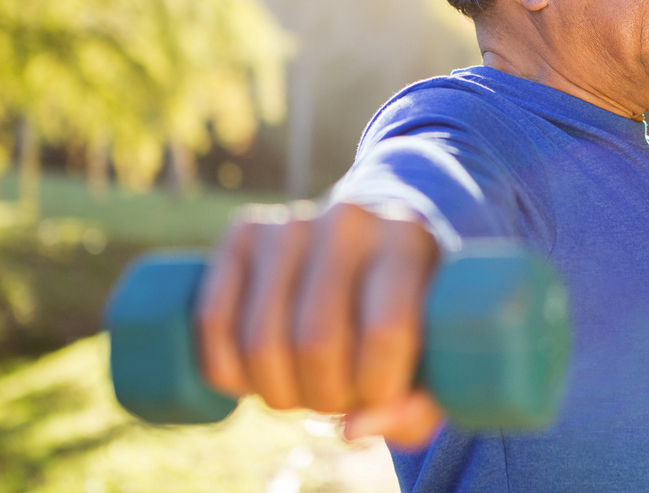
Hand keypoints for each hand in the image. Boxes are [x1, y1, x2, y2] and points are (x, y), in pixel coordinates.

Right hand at [193, 202, 443, 447]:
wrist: (369, 242)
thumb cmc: (409, 311)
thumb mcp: (435, 353)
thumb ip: (415, 405)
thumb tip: (351, 429)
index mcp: (409, 240)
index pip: (385, 331)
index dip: (375, 389)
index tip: (377, 398)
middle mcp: (348, 220)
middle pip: (316, 342)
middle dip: (323, 398)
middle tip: (336, 401)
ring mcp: (289, 223)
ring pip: (261, 339)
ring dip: (276, 392)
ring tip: (301, 390)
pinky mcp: (242, 231)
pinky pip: (213, 319)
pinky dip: (226, 370)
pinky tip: (251, 379)